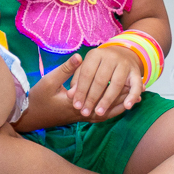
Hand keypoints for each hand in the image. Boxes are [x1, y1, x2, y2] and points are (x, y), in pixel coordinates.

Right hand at [13, 54, 130, 131]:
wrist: (31, 116)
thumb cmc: (38, 98)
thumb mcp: (49, 81)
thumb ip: (66, 69)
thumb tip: (80, 56)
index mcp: (78, 102)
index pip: (103, 95)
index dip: (119, 87)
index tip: (132, 80)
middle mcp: (83, 112)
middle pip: (110, 106)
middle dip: (125, 97)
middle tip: (142, 88)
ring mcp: (83, 117)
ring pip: (108, 113)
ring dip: (122, 105)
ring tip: (136, 97)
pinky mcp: (81, 118)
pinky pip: (102, 116)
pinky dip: (113, 111)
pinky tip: (121, 104)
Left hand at [67, 44, 144, 117]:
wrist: (122, 54)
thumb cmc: (98, 65)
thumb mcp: (85, 67)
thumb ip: (77, 80)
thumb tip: (71, 95)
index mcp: (96, 54)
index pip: (86, 74)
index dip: (81, 91)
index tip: (76, 105)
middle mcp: (111, 57)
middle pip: (100, 80)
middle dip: (92, 98)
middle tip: (85, 113)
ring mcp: (125, 64)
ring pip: (116, 84)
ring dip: (107, 101)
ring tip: (99, 113)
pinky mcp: (136, 72)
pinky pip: (136, 86)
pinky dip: (132, 96)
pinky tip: (127, 107)